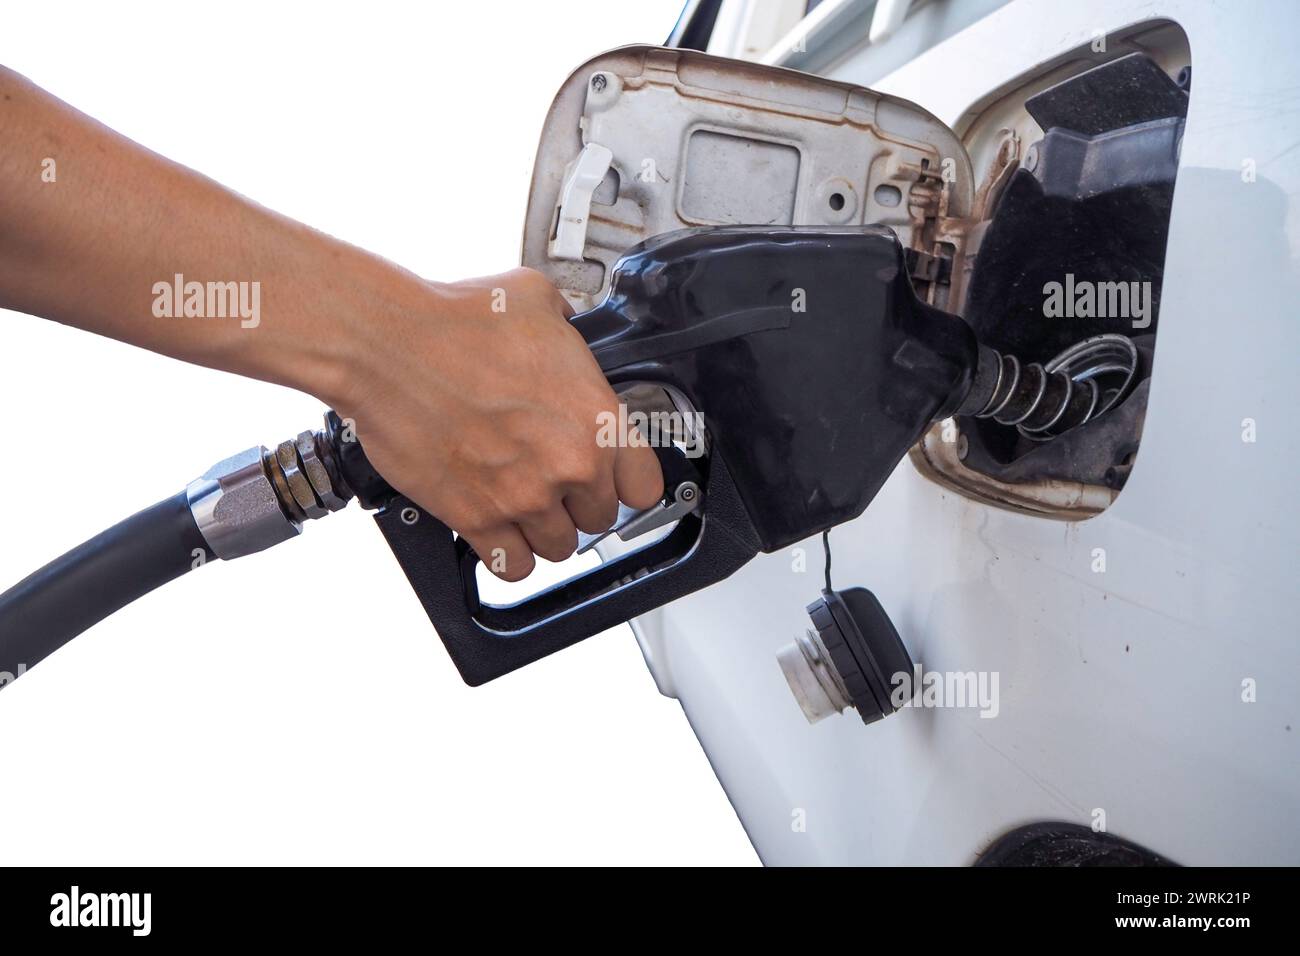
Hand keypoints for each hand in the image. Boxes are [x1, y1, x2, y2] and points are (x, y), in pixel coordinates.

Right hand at [330, 267, 663, 580]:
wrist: (388, 346)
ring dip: (543, 529)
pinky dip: (507, 554)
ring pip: (558, 547)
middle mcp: (568, 464)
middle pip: (598, 518)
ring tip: (522, 503)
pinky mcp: (475, 518)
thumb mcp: (536, 302)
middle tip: (550, 478)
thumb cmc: (453, 321)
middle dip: (577, 501)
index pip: (644, 485)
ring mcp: (523, 496)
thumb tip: (564, 328)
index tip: (611, 479)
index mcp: (596, 415)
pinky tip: (498, 532)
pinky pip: (511, 565)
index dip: (626, 481)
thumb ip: (566, 329)